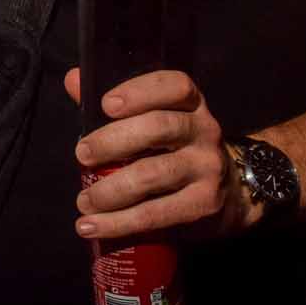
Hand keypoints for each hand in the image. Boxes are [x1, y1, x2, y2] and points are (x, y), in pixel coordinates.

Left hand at [65, 67, 247, 240]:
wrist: (233, 192)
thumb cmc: (176, 147)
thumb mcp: (156, 118)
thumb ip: (116, 101)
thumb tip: (72, 79)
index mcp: (191, 104)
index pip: (175, 86)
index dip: (140, 91)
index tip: (105, 104)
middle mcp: (205, 131)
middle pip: (159, 128)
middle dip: (113, 141)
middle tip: (81, 154)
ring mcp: (208, 168)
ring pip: (154, 174)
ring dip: (111, 189)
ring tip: (83, 200)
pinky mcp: (205, 204)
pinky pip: (157, 213)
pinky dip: (119, 222)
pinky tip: (91, 225)